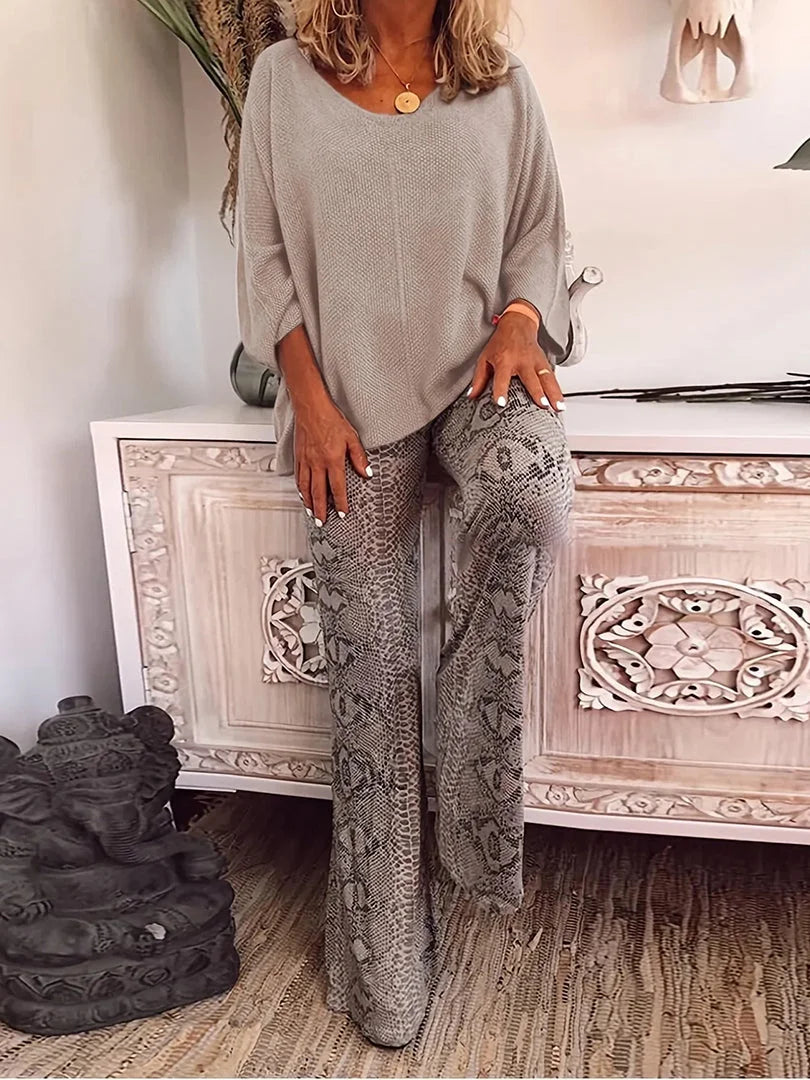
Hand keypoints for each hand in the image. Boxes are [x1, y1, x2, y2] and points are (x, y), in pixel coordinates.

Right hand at [293, 393, 370, 525]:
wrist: (311, 407)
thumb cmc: (331, 419)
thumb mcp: (352, 437)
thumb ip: (359, 457)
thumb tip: (366, 473)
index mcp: (333, 460)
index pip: (337, 487)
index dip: (340, 503)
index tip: (341, 513)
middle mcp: (317, 463)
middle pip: (319, 492)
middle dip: (321, 510)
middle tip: (322, 521)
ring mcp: (306, 461)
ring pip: (306, 487)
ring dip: (309, 502)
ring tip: (311, 513)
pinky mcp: (298, 456)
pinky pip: (298, 477)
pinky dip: (300, 489)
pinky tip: (302, 493)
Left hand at [468, 311, 564, 412]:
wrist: (517, 324)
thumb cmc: (500, 343)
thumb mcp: (485, 358)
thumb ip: (479, 379)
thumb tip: (471, 396)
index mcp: (504, 360)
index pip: (502, 377)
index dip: (500, 390)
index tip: (501, 403)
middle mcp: (522, 361)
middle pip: (530, 378)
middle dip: (537, 392)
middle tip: (542, 405)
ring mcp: (535, 362)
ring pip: (546, 379)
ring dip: (553, 394)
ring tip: (557, 408)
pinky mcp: (544, 363)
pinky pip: (552, 378)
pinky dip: (557, 391)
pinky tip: (561, 403)